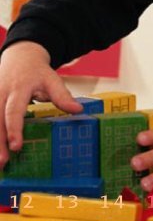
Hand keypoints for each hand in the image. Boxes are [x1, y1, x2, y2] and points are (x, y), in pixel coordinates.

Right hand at [0, 41, 82, 166]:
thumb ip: (62, 96)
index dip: (14, 129)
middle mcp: (2, 94)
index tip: (16, 146)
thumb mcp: (51, 79)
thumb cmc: (37, 72)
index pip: (14, 110)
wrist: (20, 56)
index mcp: (18, 88)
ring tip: (1, 164)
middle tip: (4, 161)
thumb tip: (78, 110)